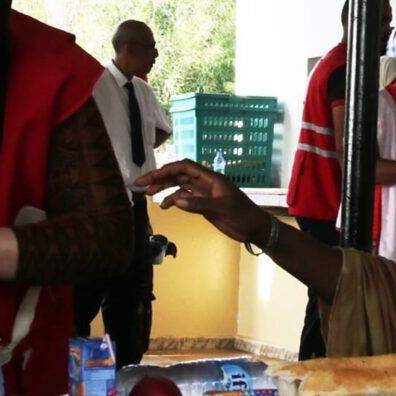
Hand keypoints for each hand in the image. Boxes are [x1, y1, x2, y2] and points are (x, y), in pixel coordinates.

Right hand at [139, 162, 274, 247]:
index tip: (150, 177)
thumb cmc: (242, 216)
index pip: (184, 167)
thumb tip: (176, 200)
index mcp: (211, 178)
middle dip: (159, 178)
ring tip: (147, 194)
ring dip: (164, 188)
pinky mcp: (204, 204)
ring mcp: (204, 193)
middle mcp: (205, 183)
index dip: (166, 169)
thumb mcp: (221, 210)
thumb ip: (198, 205)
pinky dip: (173, 200)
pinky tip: (163, 206)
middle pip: (178, 175)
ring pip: (180, 185)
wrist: (255, 228)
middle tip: (140, 185)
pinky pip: (185, 198)